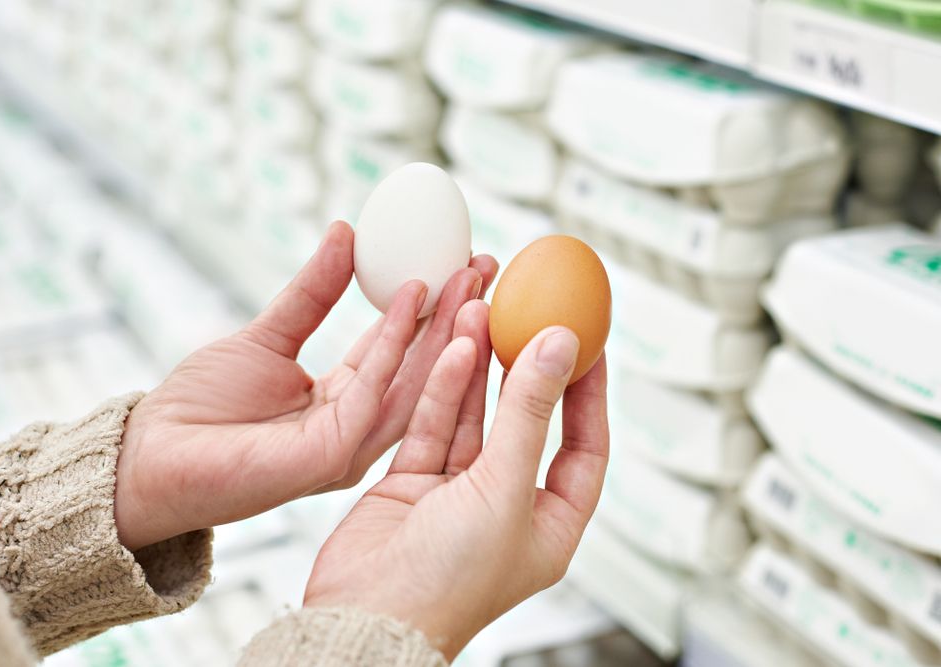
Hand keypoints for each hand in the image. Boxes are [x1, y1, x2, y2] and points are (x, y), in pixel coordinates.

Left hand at [115, 221, 497, 550]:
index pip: (402, 351)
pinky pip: (373, 392)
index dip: (434, 307)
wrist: (151, 455)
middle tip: (486, 263)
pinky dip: (397, 344)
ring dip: (444, 328)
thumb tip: (346, 231)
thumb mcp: (268, 335)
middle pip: (421, 368)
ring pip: (412, 382)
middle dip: (457, 315)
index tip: (464, 262)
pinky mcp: (330, 456)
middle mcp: (356, 427)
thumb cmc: (201, 407)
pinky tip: (413, 299)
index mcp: (345, 402)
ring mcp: (348, 446)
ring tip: (470, 276)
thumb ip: (311, 293)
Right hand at [304, 302, 608, 661]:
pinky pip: (433, 426)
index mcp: (547, 526)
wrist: (365, 617)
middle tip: (532, 316)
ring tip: (485, 313)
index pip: (584, 448)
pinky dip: (442, 390)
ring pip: (474, 418)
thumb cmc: (446, 584)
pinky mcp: (412, 483)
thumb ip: (530, 415)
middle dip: (525, 369)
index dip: (588, 394)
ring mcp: (456, 495)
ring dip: (479, 369)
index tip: (588, 342)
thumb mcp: (504, 490)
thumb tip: (559, 348)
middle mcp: (505, 508)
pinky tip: (453, 349)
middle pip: (525, 423)